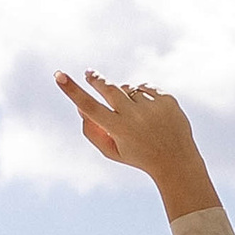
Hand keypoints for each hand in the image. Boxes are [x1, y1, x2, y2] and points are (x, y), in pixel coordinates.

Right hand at [54, 73, 218, 216]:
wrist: (176, 160)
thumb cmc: (138, 155)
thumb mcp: (111, 150)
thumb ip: (92, 131)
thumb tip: (79, 106)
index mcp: (118, 130)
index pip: (89, 107)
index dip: (72, 90)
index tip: (58, 75)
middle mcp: (135, 116)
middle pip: (109, 88)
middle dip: (96, 79)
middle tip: (89, 74)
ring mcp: (152, 107)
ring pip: (128, 88)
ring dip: (125, 96)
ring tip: (136, 116)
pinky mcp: (167, 99)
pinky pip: (145, 87)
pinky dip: (142, 95)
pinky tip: (150, 112)